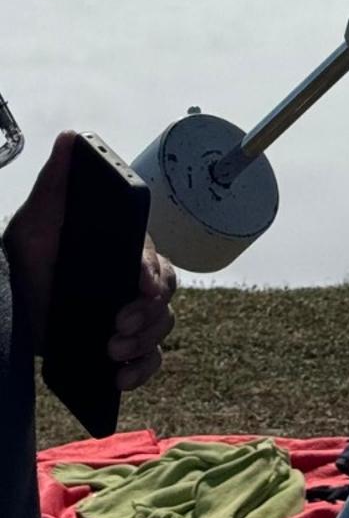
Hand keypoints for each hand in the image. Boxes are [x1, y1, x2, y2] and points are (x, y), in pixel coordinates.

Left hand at [4, 131, 176, 386]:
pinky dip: (140, 372)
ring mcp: (128, 315)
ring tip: (111, 351)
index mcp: (126, 249)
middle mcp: (134, 283)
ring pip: (160, 329)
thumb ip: (58, 180)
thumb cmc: (28, 254)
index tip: (139, 286)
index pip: (154, 260)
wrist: (10, 299)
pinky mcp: (118, 347)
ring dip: (143, 344)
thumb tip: (72, 137)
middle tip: (116, 329)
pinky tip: (118, 380)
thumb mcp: (39, 216)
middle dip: (148, 316)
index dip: (151, 274)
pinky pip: (146, 362)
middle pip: (165, 299)